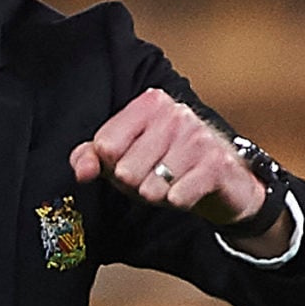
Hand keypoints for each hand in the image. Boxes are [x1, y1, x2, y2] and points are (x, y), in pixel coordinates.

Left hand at [70, 88, 268, 228]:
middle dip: (135, 184)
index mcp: (149, 103)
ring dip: (157, 195)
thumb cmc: (167, 165)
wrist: (222, 181)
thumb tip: (82, 171)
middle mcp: (175, 113)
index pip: (104, 145)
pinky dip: (177, 201)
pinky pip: (177, 196)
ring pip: (150, 186)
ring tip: (171, 183)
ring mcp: (198, 136)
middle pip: (125, 169)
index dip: (111, 165)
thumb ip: (91, 157)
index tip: (129, 161)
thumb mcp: (123, 157)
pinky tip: (187, 191)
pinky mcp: (217, 163)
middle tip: (154, 176)